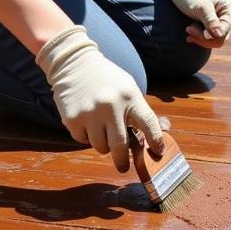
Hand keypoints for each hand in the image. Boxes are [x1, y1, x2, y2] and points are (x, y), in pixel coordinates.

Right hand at [35, 26, 163, 171]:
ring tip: (100, 127)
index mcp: (129, 95)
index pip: (148, 123)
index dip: (155, 140)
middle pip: (120, 146)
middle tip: (123, 166)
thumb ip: (138, 111)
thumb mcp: (128, 87)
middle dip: (122, 160)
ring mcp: (90, 113)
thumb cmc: (107, 78)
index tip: (157, 152)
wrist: (75, 63)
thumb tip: (155, 137)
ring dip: (103, 144)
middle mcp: (110, 105)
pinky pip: (83, 140)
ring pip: (100, 147)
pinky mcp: (72, 119)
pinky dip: (86, 136)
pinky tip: (86, 119)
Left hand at [158, 0, 230, 48]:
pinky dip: (198, 38)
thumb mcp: (201, 8)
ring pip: (213, 40)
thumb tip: (220, 35)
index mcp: (227, 9)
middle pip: (220, 38)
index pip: (224, 30)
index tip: (192, 29)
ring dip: (200, 38)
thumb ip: (211, 22)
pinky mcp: (209, 27)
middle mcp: (225, 16)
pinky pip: (207, 39)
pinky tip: (188, 35)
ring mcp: (218, 22)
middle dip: (204, 37)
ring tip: (188, 29)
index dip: (210, 35)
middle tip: (188, 29)